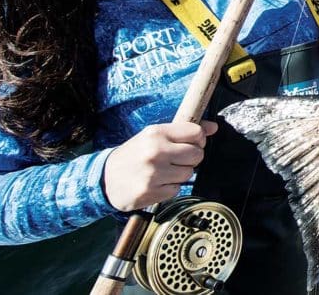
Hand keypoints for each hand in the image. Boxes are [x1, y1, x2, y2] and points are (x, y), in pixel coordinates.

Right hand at [103, 120, 217, 211]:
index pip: (196, 133)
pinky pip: (177, 189)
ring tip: (164, 171)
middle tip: (177, 159)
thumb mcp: (153, 135)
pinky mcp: (152, 192)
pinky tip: (157, 182)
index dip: (199, 139)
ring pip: (189, 173)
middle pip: (197, 154)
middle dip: (191, 157)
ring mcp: (153, 174)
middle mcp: (155, 152)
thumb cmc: (133, 154)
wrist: (104, 179)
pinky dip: (171, 187)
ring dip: (181, 173)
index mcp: (156, 133)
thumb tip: (213, 127)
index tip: (192, 143)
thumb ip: (184, 130)